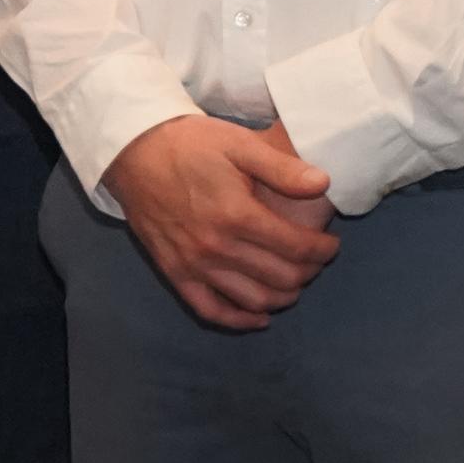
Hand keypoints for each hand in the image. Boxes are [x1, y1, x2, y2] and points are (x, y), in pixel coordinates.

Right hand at [102, 114, 340, 329]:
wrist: (133, 151)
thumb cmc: (189, 144)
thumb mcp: (239, 143)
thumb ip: (282, 168)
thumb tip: (323, 184)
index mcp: (237, 214)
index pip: (297, 248)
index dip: (323, 250)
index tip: (330, 244)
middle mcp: (216, 246)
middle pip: (281, 277)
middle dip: (308, 272)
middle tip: (314, 260)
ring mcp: (193, 264)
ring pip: (253, 299)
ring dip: (283, 296)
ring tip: (292, 281)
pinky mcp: (173, 272)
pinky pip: (210, 310)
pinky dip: (239, 319)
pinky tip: (259, 316)